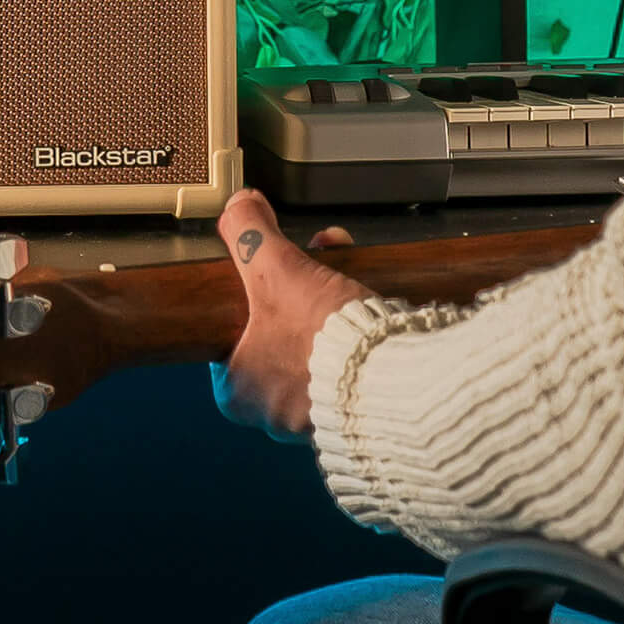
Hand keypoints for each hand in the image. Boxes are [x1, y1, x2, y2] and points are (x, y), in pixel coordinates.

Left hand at [211, 191, 367, 442]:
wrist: (394, 373)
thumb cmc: (328, 340)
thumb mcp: (277, 270)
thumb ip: (249, 235)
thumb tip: (238, 208)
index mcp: (239, 392)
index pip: (229, 336)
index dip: (249, 296)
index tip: (267, 274)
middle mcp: (271, 412)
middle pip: (274, 330)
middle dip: (296, 287)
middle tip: (312, 261)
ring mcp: (312, 415)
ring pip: (309, 344)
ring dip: (326, 303)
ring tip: (343, 269)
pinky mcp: (350, 409)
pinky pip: (341, 361)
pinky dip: (349, 331)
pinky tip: (362, 300)